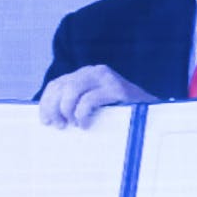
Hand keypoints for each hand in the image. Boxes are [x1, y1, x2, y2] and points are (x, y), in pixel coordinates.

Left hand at [38, 65, 156, 128]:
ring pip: (71, 90)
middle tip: (59, 125)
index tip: (45, 121)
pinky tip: (85, 124)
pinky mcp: (117, 88)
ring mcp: (106, 78)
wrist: (151, 112)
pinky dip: (82, 114)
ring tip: (73, 124)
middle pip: (61, 86)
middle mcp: (94, 71)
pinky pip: (89, 99)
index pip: (56, 84)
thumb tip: (51, 118)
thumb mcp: (94, 105)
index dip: (46, 103)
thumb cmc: (120, 112)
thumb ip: (76, 104)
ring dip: (67, 110)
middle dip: (54, 108)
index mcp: (85, 75)